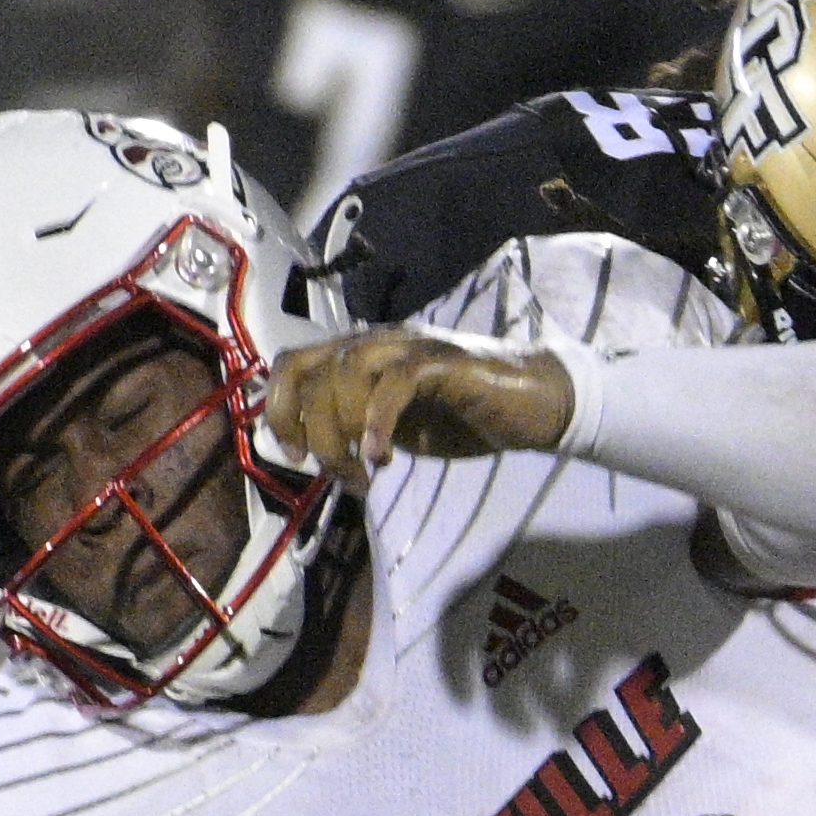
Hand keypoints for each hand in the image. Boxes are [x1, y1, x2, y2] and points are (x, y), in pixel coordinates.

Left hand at [264, 329, 576, 485]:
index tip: (296, 455)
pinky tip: (385, 458)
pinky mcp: (444, 362)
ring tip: (366, 471)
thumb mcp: (396, 428)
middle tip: (338, 473)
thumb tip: (317, 454)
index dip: (278, 409)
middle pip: (309, 370)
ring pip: (345, 371)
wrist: (536, 404)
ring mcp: (411, 347)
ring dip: (342, 431)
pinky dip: (379, 422)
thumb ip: (357, 428)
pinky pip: (396, 381)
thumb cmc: (467, 416)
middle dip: (311, 430)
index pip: (292, 364)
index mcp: (360, 356)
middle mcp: (377, 342)